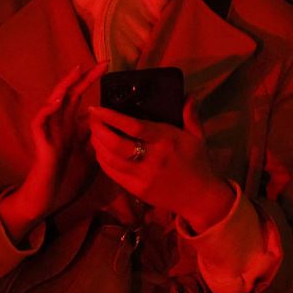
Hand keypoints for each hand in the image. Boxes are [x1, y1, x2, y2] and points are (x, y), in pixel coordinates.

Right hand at [0, 62, 106, 242]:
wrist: (49, 200)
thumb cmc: (68, 181)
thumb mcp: (91, 158)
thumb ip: (97, 140)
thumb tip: (112, 125)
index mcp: (71, 126)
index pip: (81, 98)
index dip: (91, 82)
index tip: (107, 68)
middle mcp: (59, 124)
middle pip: (70, 94)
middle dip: (84, 78)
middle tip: (101, 63)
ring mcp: (48, 131)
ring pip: (53, 101)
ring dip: (64, 86)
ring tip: (77, 72)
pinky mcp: (39, 142)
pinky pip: (39, 121)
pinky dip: (47, 109)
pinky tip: (57, 101)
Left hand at [88, 100, 236, 232]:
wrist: (200, 198)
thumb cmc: (197, 163)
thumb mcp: (197, 136)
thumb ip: (190, 114)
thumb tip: (187, 94)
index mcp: (166, 141)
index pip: (134, 127)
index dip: (112, 116)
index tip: (97, 107)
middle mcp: (152, 159)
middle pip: (116, 144)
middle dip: (98, 129)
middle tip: (92, 117)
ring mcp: (142, 177)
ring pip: (110, 159)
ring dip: (97, 143)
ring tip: (93, 130)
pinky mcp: (136, 190)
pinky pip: (112, 173)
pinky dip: (101, 159)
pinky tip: (100, 149)